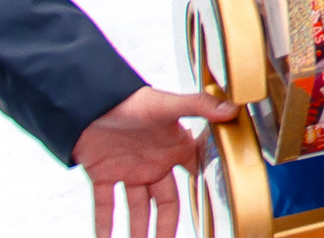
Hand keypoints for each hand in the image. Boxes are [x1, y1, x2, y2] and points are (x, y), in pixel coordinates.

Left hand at [73, 87, 236, 237]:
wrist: (90, 101)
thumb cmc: (132, 99)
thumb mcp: (168, 104)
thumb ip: (200, 106)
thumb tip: (232, 110)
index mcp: (175, 148)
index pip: (194, 175)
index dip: (202, 192)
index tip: (209, 214)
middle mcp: (154, 163)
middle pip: (166, 202)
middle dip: (167, 225)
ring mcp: (129, 171)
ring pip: (138, 209)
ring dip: (138, 230)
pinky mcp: (104, 175)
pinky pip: (105, 206)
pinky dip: (104, 225)